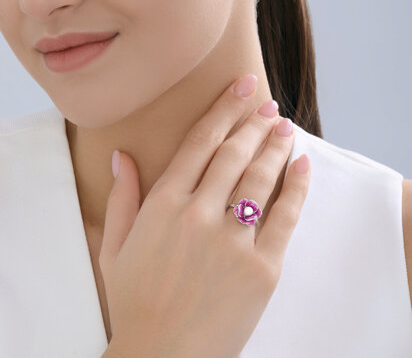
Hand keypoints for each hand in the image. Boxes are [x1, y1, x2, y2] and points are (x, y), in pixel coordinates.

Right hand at [99, 75, 310, 357]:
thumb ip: (123, 197)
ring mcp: (233, 241)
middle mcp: (198, 214)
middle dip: (253, 123)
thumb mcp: (116, 246)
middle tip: (268, 104)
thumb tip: (120, 156)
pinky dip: (296, 186)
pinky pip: (284, 217)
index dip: (223, 110)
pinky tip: (302, 164)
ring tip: (286, 126)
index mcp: (163, 205)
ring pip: (260, 178)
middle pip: (234, 153)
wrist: (162, 357)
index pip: (199, 143)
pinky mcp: (262, 268)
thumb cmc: (134, 300)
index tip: (241, 88)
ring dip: (275, 146)